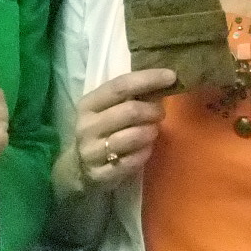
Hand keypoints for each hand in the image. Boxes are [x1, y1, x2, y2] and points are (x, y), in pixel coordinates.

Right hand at [57, 68, 177, 196]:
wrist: (78, 168)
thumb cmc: (102, 132)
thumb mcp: (108, 110)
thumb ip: (131, 96)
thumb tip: (165, 79)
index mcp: (88, 104)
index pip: (120, 86)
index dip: (147, 79)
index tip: (171, 76)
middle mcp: (87, 126)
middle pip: (130, 111)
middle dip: (153, 110)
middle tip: (160, 113)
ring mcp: (91, 152)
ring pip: (133, 137)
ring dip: (150, 132)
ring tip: (152, 131)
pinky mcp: (99, 174)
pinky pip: (132, 161)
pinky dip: (145, 153)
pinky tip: (146, 149)